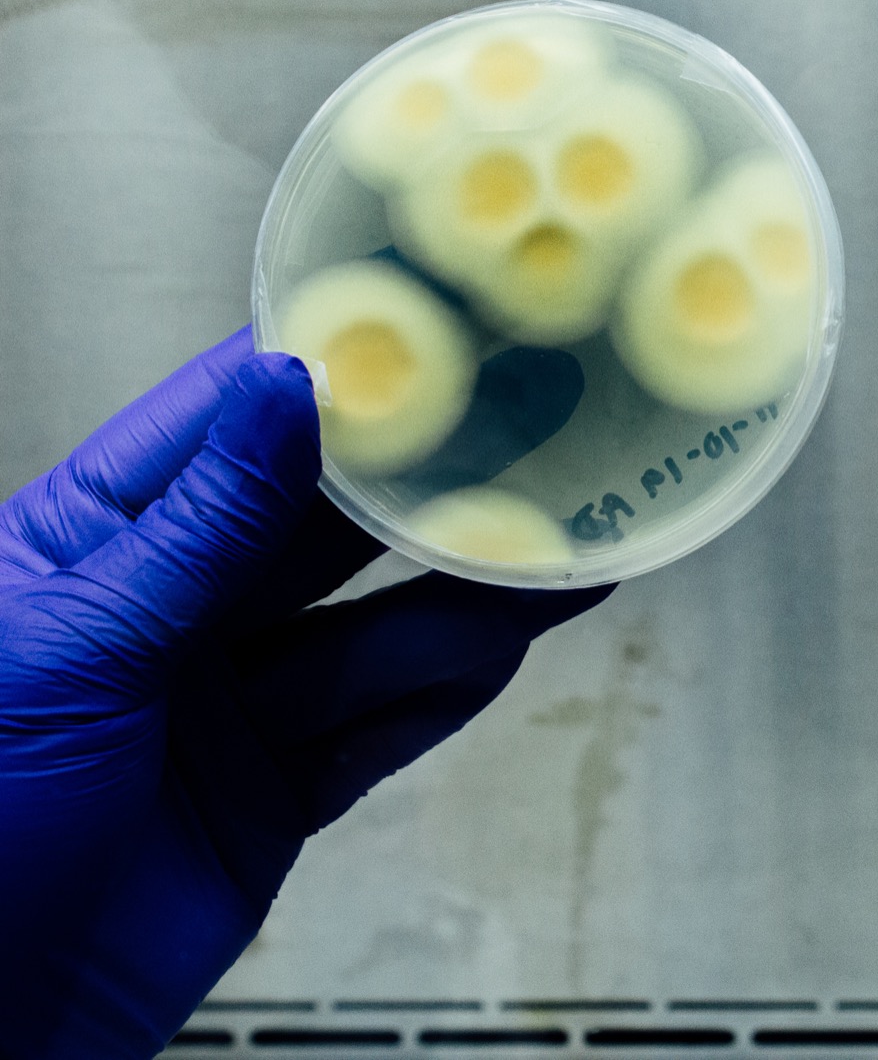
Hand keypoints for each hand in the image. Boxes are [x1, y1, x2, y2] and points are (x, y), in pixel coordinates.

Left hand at [0, 329, 609, 1055]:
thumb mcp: (72, 649)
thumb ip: (198, 527)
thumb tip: (281, 394)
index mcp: (82, 549)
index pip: (217, 431)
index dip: (318, 383)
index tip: (417, 334)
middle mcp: (157, 617)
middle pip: (318, 530)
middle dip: (420, 491)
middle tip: (523, 437)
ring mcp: (217, 708)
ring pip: (368, 633)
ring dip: (462, 598)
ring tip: (552, 556)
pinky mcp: (266, 796)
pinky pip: (377, 728)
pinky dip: (446, 691)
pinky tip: (506, 645)